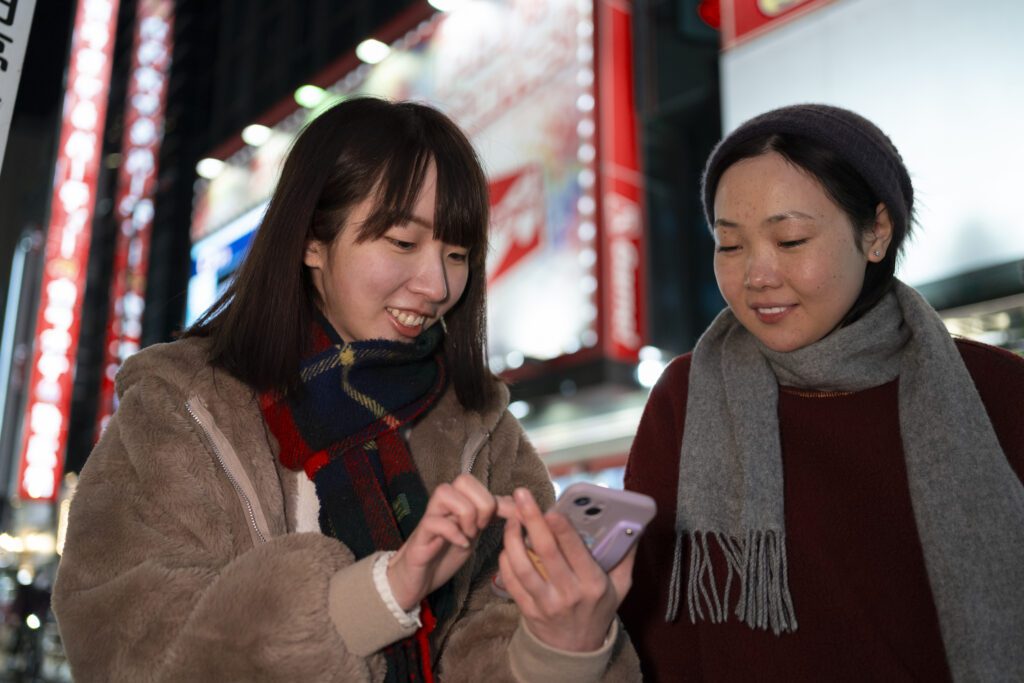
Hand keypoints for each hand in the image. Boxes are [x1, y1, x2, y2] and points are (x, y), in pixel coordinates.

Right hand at [387, 474, 513, 610]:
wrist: (418, 578)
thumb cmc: (445, 553)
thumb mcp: (474, 533)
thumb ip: (490, 516)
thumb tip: (516, 503)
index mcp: (458, 501)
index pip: (477, 482)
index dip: (497, 500)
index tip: (504, 522)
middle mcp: (443, 504)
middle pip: (463, 479)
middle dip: (481, 503)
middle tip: (482, 527)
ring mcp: (431, 517)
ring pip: (445, 492)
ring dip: (465, 514)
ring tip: (469, 534)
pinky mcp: (421, 535)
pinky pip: (434, 521)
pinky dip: (453, 533)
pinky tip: (461, 545)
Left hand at [497, 487, 635, 651]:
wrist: (577, 649)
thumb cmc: (599, 609)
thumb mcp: (621, 586)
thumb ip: (625, 555)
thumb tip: (633, 525)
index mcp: (594, 584)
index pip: (576, 552)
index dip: (562, 529)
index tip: (552, 509)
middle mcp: (570, 594)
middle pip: (546, 552)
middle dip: (532, 520)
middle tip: (521, 496)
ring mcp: (546, 604)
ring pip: (523, 567)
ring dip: (513, 539)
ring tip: (512, 518)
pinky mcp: (528, 611)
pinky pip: (512, 582)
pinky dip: (506, 561)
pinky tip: (507, 544)